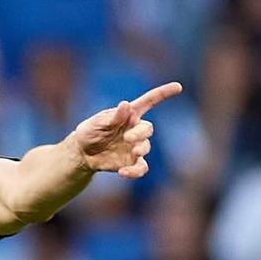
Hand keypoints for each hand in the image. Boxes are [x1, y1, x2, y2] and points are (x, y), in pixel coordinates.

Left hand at [68, 82, 182, 178]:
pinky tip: (123, 172)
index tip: (178, 87)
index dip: (163, 94)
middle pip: (148, 129)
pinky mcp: (131, 162)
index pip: (149, 102)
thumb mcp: (97, 122)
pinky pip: (141, 168)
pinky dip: (135, 171)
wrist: (82, 153)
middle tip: (128, 138)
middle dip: (141, 133)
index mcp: (129, 115)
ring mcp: (135, 147)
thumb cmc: (90, 131)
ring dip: (141, 149)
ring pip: (146, 147)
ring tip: (134, 152)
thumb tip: (125, 105)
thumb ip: (112, 117)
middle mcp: (135, 130)